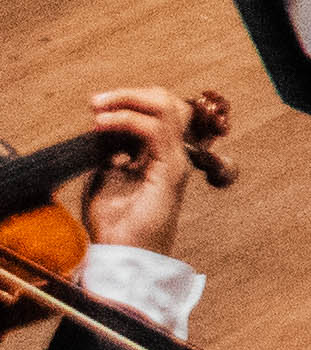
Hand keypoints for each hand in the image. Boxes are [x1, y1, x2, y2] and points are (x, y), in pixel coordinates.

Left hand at [71, 86, 219, 252]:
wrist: (125, 255)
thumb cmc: (116, 224)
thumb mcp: (106, 178)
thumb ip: (112, 153)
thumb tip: (106, 131)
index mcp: (159, 155)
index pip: (157, 112)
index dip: (129, 101)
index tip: (97, 107)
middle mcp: (173, 153)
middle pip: (166, 102)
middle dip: (130, 94)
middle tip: (98, 101)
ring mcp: (175, 159)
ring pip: (165, 108)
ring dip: (128, 101)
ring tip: (99, 107)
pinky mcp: (171, 169)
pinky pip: (156, 130)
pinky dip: (128, 120)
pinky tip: (103, 124)